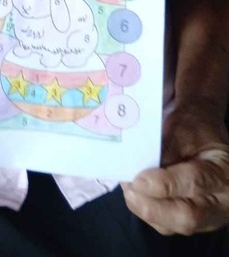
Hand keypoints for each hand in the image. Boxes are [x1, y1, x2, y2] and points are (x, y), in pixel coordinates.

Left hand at [122, 105, 228, 234]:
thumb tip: (137, 164)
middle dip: (152, 207)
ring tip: (128, 188)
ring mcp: (206, 216)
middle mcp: (220, 200)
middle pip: (186, 217)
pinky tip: (135, 194)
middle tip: (130, 189)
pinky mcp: (189, 220)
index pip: (196, 182)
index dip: (166, 185)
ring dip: (145, 209)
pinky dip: (147, 210)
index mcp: (222, 171)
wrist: (202, 128)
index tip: (140, 180)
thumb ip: (164, 145)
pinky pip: (165, 225)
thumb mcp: (182, 124)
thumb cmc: (192, 122)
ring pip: (172, 225)